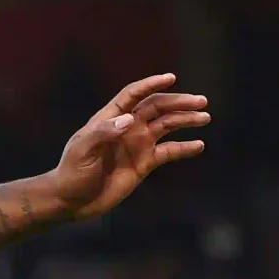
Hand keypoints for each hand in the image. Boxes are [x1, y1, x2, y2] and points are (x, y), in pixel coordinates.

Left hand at [42, 74, 209, 221]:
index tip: (170, 78)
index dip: (151, 85)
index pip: (133, 95)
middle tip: (201, 101)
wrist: (73, 200)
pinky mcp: (145, 163)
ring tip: (205, 117)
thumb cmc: (73, 172)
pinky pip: (169, 152)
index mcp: (110, 118)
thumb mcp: (83, 150)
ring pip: (167, 126)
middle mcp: (128, 127)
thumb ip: (104, 133)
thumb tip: (130, 119)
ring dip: (186, 120)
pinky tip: (199, 145)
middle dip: (179, 102)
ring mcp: (138, 144)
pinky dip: (184, 148)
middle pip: (157, 107)